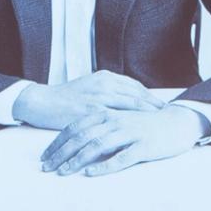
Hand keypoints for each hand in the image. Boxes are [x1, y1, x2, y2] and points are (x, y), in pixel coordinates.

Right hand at [13, 72, 162, 130]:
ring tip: (160, 123)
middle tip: (169, 114)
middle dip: (154, 104)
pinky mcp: (91, 111)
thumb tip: (123, 102)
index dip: (149, 96)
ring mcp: (98, 97)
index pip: (134, 86)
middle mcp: (104, 84)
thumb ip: (106, 94)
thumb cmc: (64, 98)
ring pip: (129, 104)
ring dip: (147, 113)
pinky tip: (138, 132)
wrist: (42, 102)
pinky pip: (114, 118)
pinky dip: (128, 124)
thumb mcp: (88, 89)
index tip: (162, 105)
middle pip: (137, 94)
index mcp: (105, 78)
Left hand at [40, 105, 206, 176]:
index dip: (57, 142)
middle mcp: (115, 120)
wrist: (178, 123)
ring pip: (97, 145)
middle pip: (81, 136)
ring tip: (63, 172)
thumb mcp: (118, 122)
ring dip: (77, 160)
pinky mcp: (143, 145)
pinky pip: (121, 157)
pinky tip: (91, 173)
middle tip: (47, 168)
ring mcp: (129, 132)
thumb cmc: (145, 125)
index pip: (75, 127)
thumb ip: (98, 128)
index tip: (44, 157)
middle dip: (61, 153)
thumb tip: (75, 143)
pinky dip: (104, 166)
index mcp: (107, 113)